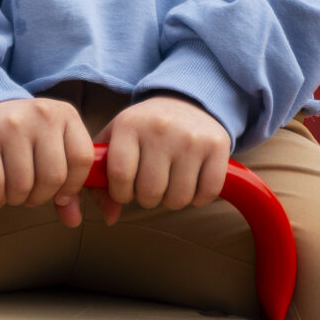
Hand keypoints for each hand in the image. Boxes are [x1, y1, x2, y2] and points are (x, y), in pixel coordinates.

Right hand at [0, 97, 97, 225]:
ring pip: (23, 183)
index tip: (60, 196)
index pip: (82, 159)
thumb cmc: (24, 137)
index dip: (73, 186)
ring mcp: (10, 123)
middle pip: (53, 176)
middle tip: (31, 196)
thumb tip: (73, 221)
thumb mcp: (52, 148)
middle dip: (41, 197)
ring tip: (13, 193)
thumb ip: (67, 183)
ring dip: (17, 199)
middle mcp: (40, 114)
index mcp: (65, 114)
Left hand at [99, 95, 230, 223]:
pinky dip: (199, 197)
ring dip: (172, 199)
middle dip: (147, 198)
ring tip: (170, 181)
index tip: (125, 188)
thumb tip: (110, 218)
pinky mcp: (218, 145)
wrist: (185, 101)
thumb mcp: (115, 142)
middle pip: (150, 192)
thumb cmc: (142, 131)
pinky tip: (192, 181)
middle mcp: (161, 128)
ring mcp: (191, 137)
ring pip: (179, 197)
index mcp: (129, 125)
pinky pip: (208, 192)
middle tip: (150, 184)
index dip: (120, 193)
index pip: (120, 176)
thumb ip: (101, 180)